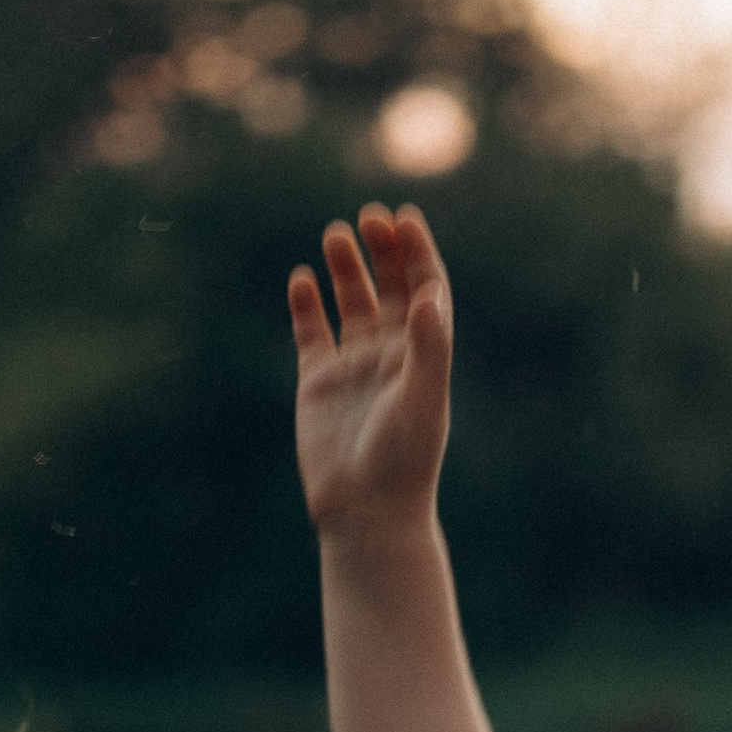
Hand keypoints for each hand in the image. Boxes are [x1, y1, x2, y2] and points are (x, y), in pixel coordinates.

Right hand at [289, 201, 451, 545]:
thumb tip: (429, 296)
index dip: (418, 253)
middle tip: (369, 217)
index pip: (427, 290)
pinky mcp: (318, 383)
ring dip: (345, 267)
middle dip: (382, 251)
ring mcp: (354, 367)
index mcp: (424, 356)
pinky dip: (306, 303)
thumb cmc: (404, 462)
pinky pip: (311, 331)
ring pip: (350, 302)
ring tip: (335, 234)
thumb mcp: (422, 400)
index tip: (405, 219)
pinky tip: (301, 278)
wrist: (366, 513)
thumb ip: (429, 347)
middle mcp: (391, 356)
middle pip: (390, 288)